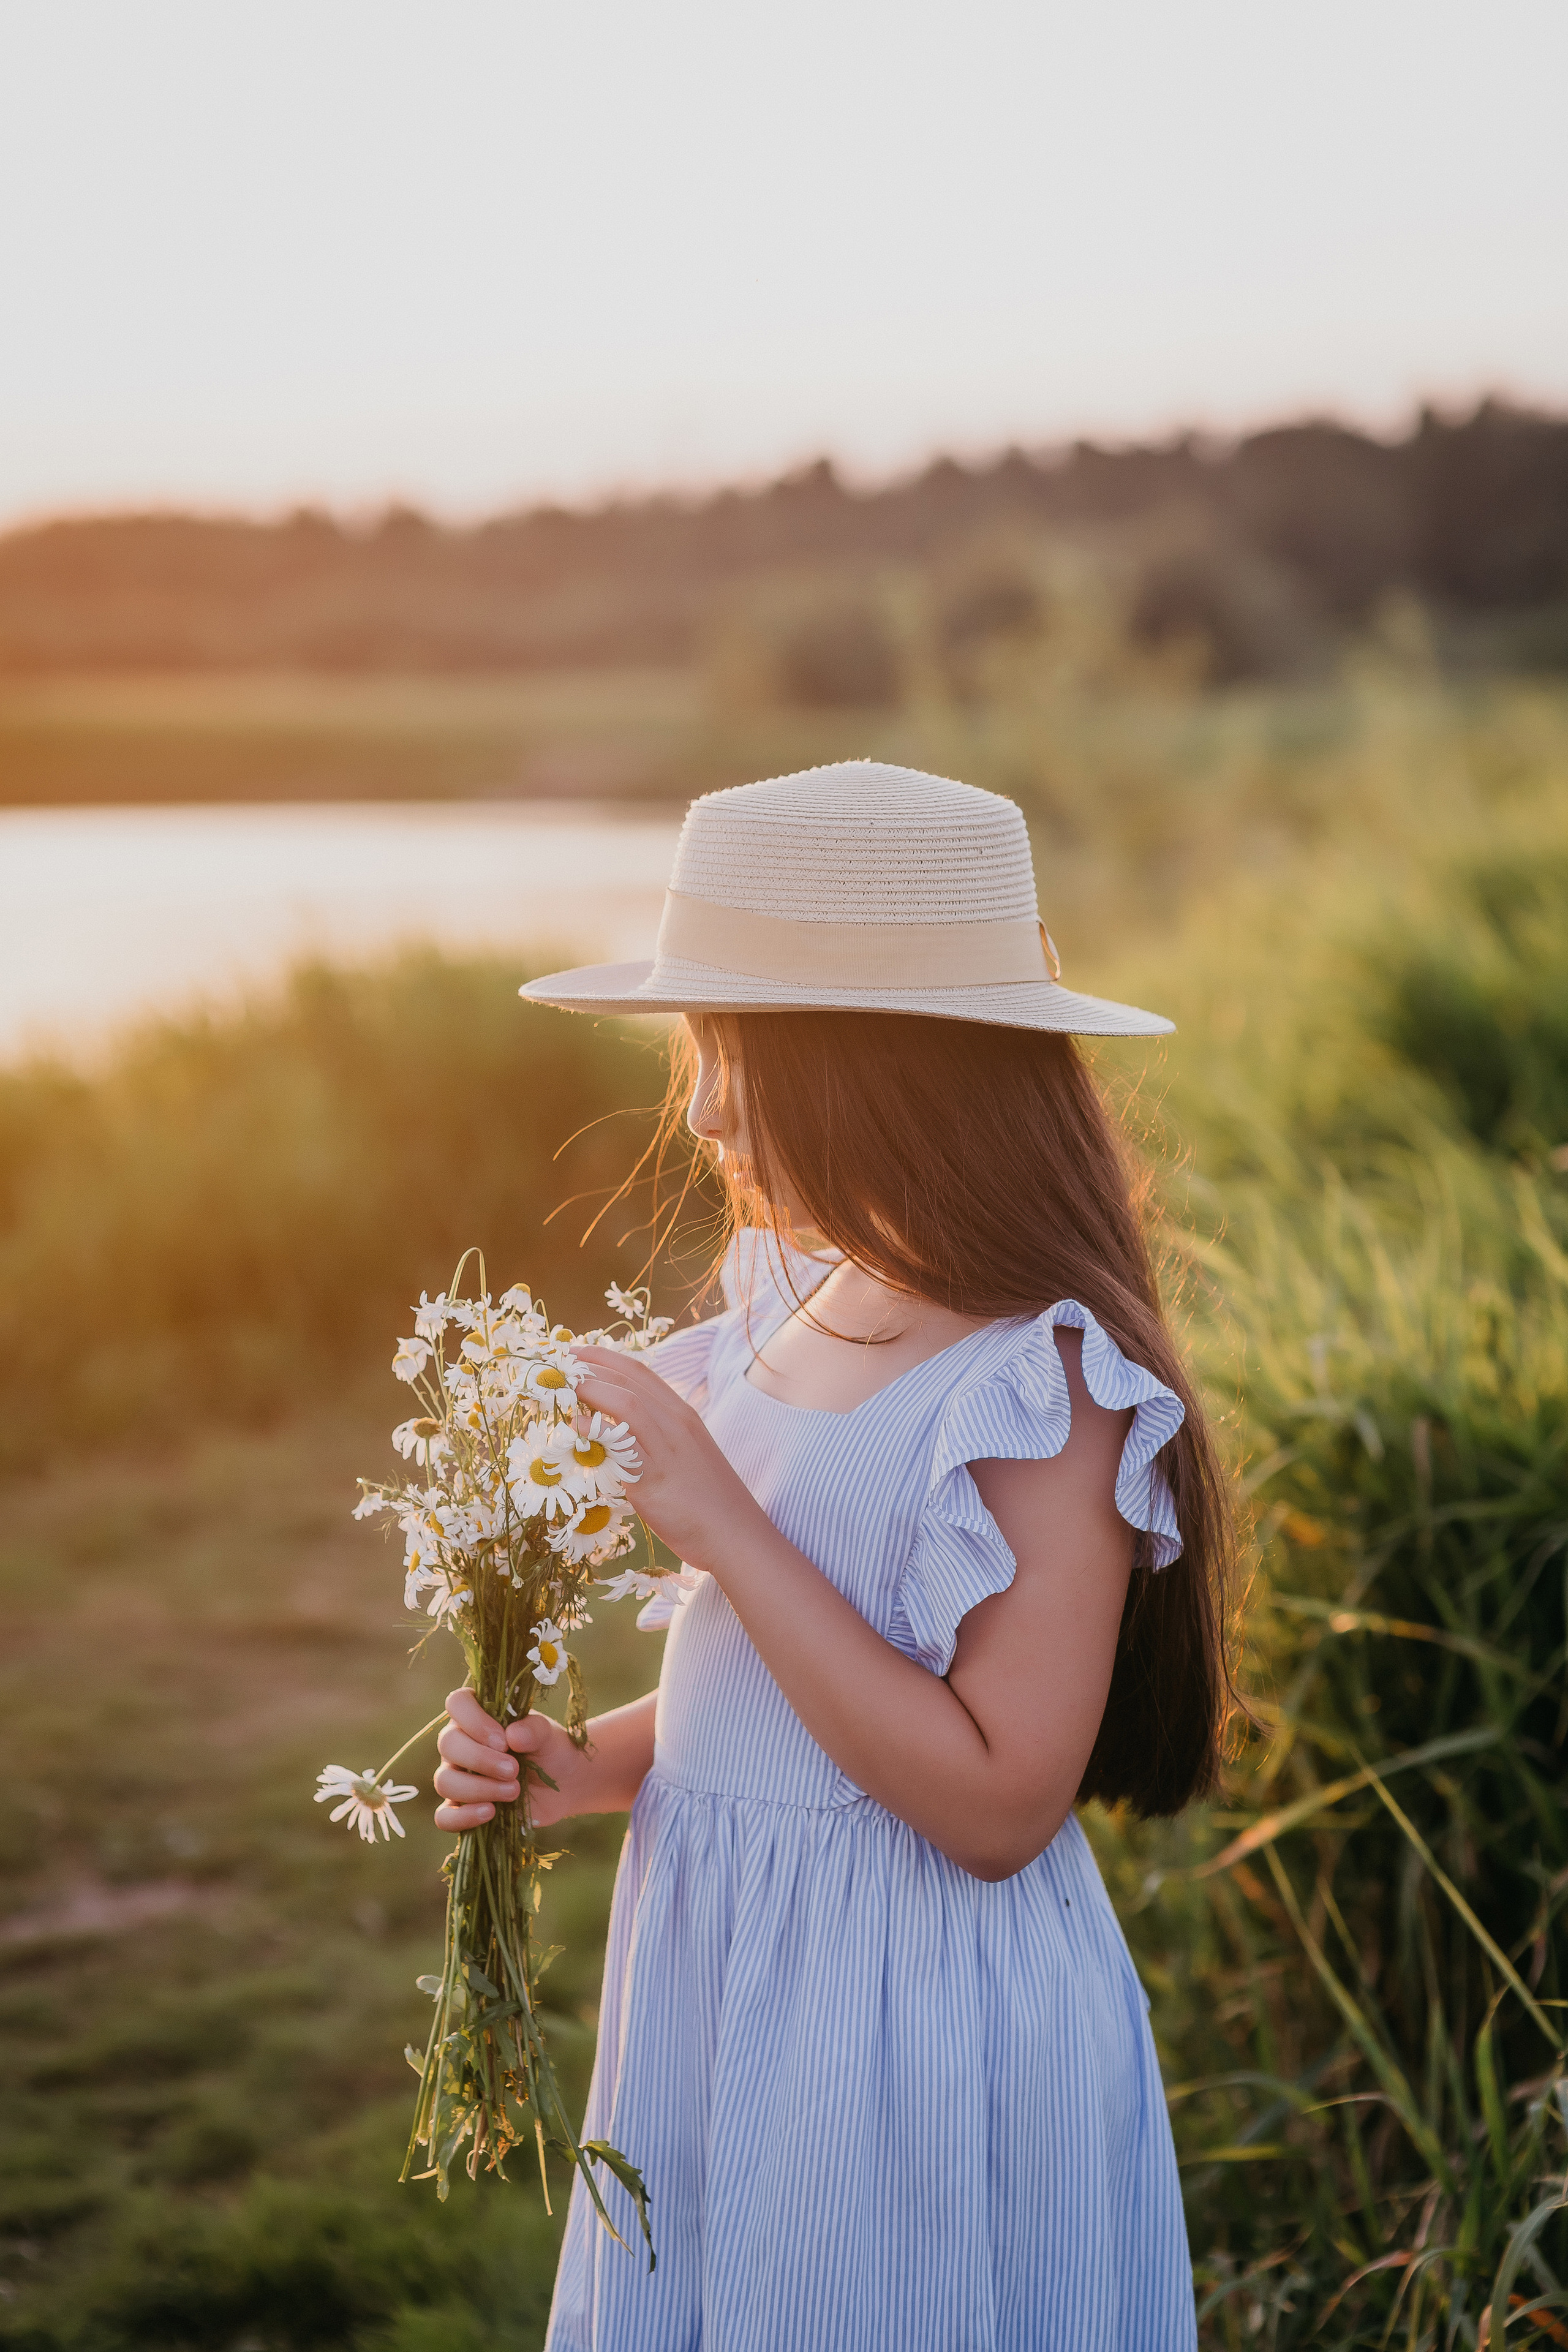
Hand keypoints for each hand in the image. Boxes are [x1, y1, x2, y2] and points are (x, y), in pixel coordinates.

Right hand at [432, 1686, 656, 1830]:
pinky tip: (491, 1816)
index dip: (473, 1720)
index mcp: (480, 1713)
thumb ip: (537, 1730)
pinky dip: (462, 1818)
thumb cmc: (562, 1749)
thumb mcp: (556, 1736)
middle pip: (447, 1745)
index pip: (455, 1703)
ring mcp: (462, 1776)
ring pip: (445, 1781)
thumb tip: (515, 1731)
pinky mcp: (467, 1808)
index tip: (503, 1737)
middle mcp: (464, 1743)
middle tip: (516, 1770)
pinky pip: (444, 1816)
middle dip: (480, 1759)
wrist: (573, 1781)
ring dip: (477, 1789)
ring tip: (515, 1792)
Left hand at [572, 1346, 763, 1569]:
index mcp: (683, 1415)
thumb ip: (654, 1437)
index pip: (640, 1372)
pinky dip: (596, 1433)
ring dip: (591, 1388)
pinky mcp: (654, 1482)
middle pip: (628, 1381)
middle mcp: (676, 1425)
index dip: (604, 1357)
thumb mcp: (685, 1454)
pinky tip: (575, 1429)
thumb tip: (614, 1429)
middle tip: (558, 1364)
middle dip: (589, 1366)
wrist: (735, 1535)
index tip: (576, 1351)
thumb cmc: (708, 1499)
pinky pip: (621, 1449)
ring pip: (627, 1403)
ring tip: (563, 1386)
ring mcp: (667, 1451)